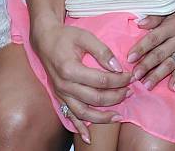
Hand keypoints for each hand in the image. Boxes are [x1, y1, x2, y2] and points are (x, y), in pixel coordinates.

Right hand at [30, 16, 131, 143]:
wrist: (45, 39)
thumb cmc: (65, 36)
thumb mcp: (85, 36)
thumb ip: (102, 51)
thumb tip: (117, 66)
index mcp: (70, 69)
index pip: (101, 80)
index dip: (118, 80)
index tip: (130, 76)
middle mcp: (64, 85)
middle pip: (95, 98)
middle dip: (116, 96)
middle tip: (130, 91)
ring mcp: (61, 93)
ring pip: (83, 113)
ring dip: (102, 117)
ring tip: (118, 116)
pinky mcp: (59, 97)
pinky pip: (69, 116)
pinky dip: (79, 128)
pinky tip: (89, 138)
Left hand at [127, 0, 174, 90]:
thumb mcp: (172, 7)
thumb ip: (155, 18)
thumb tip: (139, 24)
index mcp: (172, 25)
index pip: (153, 39)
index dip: (141, 48)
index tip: (129, 58)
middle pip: (160, 54)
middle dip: (146, 66)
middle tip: (134, 76)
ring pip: (170, 64)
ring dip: (158, 75)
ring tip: (147, 85)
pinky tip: (171, 87)